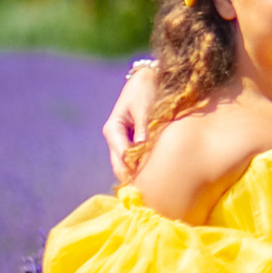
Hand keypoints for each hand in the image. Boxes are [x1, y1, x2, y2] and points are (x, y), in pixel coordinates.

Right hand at [106, 66, 161, 184]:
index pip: (121, 156)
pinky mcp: (135, 141)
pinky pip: (137, 158)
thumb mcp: (145, 108)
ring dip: (139, 174)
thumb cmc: (147, 89)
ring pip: (128, 165)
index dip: (132, 171)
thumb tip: (141, 150)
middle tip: (149, 196)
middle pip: (121, 166)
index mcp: (113, 129)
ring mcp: (124, 141)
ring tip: (155, 190)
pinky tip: (158, 176)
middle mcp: (115, 138)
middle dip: (134, 179)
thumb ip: (144, 129)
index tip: (145, 184)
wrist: (152, 76)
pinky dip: (145, 166)